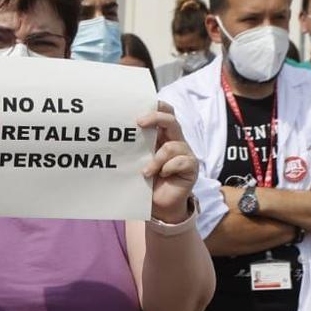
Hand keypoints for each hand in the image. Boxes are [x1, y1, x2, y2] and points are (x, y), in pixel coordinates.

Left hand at [139, 104, 199, 221]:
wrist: (159, 205)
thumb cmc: (147, 181)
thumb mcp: (139, 161)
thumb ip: (136, 147)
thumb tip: (119, 134)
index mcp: (163, 136)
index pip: (165, 113)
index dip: (157, 106)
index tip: (139, 109)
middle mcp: (175, 141)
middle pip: (171, 121)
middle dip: (156, 118)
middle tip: (139, 123)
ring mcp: (185, 153)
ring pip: (173, 146)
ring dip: (156, 159)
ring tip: (146, 172)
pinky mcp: (191, 167)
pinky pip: (181, 161)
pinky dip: (167, 168)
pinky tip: (161, 175)